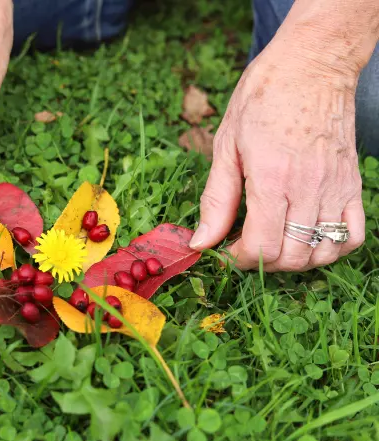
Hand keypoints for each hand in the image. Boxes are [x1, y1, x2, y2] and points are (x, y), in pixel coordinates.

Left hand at [189, 43, 364, 270]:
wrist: (312, 64)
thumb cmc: (263, 98)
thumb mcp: (226, 145)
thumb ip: (215, 199)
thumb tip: (201, 241)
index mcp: (272, 178)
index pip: (261, 247)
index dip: (239, 259)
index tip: (226, 249)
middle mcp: (309, 188)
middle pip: (291, 257)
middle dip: (261, 262)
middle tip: (245, 245)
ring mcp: (336, 188)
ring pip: (322, 253)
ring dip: (295, 261)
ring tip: (274, 243)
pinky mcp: (353, 184)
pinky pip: (354, 235)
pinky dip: (332, 248)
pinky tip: (309, 238)